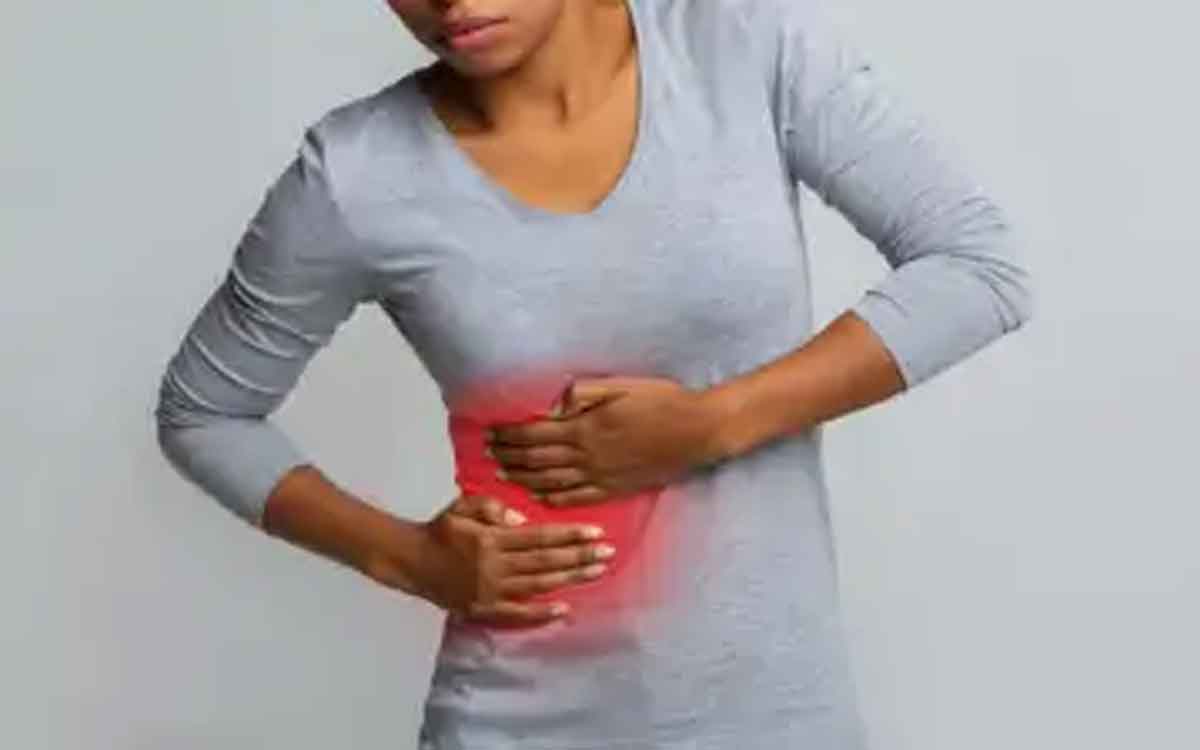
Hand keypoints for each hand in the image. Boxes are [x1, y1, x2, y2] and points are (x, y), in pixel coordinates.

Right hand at [413, 493, 615, 625]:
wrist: (411, 561)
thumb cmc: (440, 529)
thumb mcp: (462, 505)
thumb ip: (491, 508)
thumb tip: (523, 521)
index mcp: (491, 538)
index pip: (538, 536)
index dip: (569, 535)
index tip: (596, 533)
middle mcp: (494, 566)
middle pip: (545, 561)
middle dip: (579, 556)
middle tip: (608, 553)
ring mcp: (490, 590)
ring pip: (538, 585)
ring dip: (570, 578)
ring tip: (596, 572)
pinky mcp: (484, 609)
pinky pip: (517, 614)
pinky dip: (541, 613)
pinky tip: (564, 608)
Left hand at [486, 375, 728, 507]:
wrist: (696, 432)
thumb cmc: (662, 401)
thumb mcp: (620, 386)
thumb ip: (583, 395)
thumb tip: (552, 403)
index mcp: (585, 428)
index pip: (534, 434)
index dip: (509, 434)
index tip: (491, 432)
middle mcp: (587, 456)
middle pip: (536, 460)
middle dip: (508, 456)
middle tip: (487, 454)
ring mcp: (599, 476)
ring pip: (550, 481)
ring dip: (522, 478)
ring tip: (502, 474)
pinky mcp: (614, 490)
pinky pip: (576, 498)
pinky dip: (552, 498)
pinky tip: (538, 497)